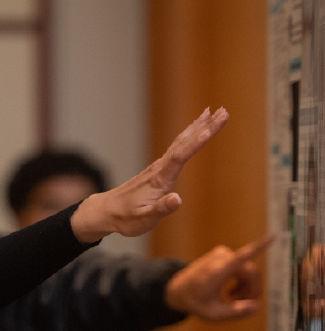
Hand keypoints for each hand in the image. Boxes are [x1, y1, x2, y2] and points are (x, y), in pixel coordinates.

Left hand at [70, 108, 228, 242]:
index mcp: (160, 179)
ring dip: (198, 127)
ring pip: (180, 142)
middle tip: (223, 111)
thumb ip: (161, 209)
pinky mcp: (158, 170)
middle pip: (184, 144)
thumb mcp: (144, 219)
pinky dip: (188, 136)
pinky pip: (176, 148)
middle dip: (205, 127)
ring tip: (212, 112)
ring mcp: (158, 167)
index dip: (196, 142)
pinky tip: (194, 131)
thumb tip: (177, 199)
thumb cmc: (125, 218)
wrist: (106, 212)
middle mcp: (159, 168)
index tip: (211, 128)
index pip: (181, 156)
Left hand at [164, 234, 272, 320]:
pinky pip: (242, 267)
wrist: (178, 290)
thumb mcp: (212, 314)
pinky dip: (241, 281)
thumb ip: (234, 312)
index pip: (241, 257)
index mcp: (217, 271)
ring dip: (246, 287)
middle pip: (251, 272)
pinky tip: (232, 293)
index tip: (272, 237)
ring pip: (248, 270)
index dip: (258, 248)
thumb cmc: (194, 302)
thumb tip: (256, 307)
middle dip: (252, 290)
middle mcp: (221, 258)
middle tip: (246, 305)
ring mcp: (222, 254)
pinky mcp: (224, 254)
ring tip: (235, 301)